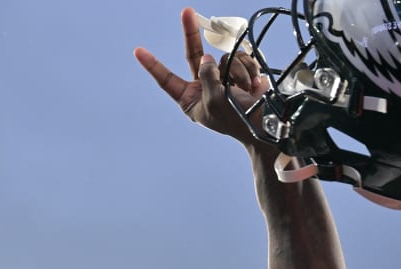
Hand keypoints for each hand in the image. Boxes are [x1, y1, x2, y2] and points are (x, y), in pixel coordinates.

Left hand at [135, 7, 269, 146]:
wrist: (263, 124)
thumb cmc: (235, 120)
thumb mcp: (214, 100)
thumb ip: (206, 76)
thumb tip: (205, 57)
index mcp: (189, 98)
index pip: (166, 79)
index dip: (153, 65)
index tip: (138, 51)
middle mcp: (203, 85)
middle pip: (193, 54)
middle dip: (191, 33)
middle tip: (187, 12)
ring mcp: (221, 76)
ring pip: (222, 58)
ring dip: (237, 72)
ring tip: (244, 89)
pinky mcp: (239, 71)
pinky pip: (240, 58)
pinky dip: (248, 69)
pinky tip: (254, 85)